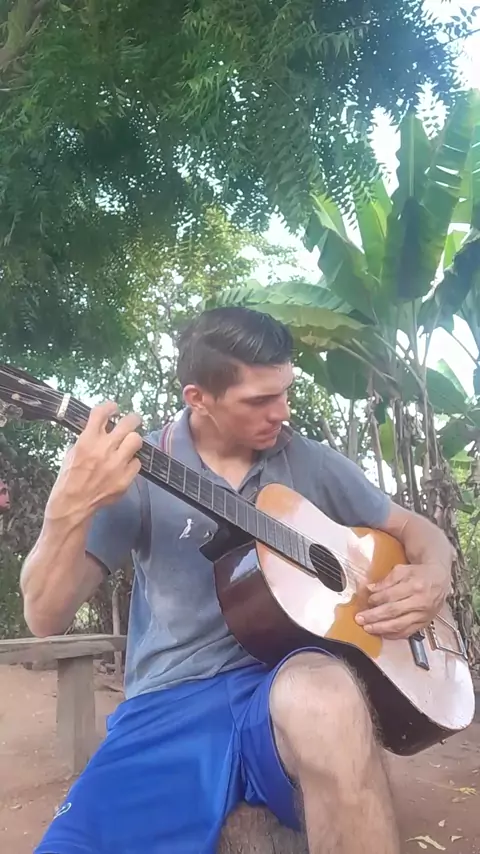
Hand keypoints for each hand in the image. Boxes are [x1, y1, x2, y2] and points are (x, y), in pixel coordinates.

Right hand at [46, 401, 142, 520]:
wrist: (73, 504)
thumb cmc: (69, 477)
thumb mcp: (72, 452)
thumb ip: (88, 438)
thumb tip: (102, 428)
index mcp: (87, 440)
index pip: (102, 412)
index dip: (110, 406)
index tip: (114, 408)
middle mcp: (104, 449)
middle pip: (128, 422)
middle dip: (132, 419)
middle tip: (132, 420)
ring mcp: (117, 464)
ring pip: (137, 440)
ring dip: (133, 440)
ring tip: (129, 443)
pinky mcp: (126, 478)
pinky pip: (137, 463)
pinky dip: (132, 462)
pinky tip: (125, 465)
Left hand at [354, 562, 450, 639]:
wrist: (439, 580)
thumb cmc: (418, 573)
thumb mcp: (402, 570)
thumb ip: (386, 580)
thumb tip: (370, 589)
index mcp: (415, 586)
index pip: (391, 595)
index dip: (377, 599)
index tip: (367, 601)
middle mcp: (420, 602)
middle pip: (393, 611)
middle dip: (374, 616)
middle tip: (360, 619)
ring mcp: (423, 615)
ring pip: (399, 625)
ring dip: (381, 628)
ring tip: (368, 628)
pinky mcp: (424, 624)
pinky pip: (407, 632)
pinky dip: (393, 635)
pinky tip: (382, 633)